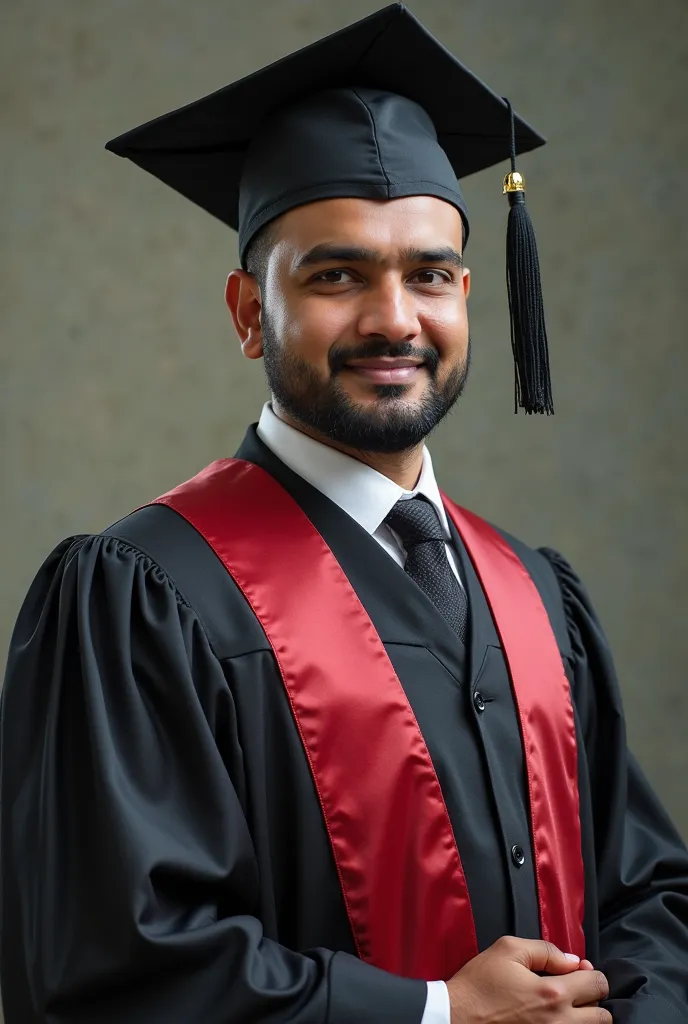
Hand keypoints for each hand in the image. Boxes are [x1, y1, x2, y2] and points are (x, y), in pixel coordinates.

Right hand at [446, 936, 610, 1022]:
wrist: (456, 1017)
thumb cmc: (480, 983)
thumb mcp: (507, 949)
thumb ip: (545, 950)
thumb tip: (572, 961)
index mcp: (552, 993)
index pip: (596, 983)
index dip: (590, 972)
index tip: (576, 971)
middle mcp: (558, 1022)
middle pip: (602, 1015)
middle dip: (592, 999)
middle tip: (574, 992)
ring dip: (585, 1018)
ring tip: (566, 1008)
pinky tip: (554, 1019)